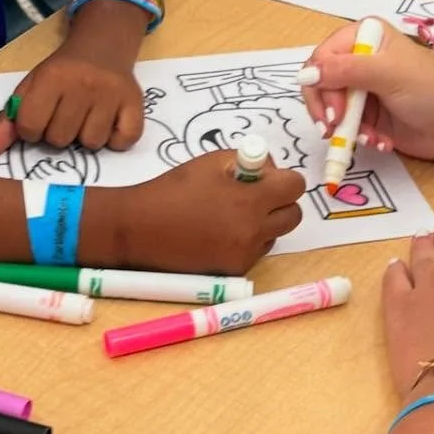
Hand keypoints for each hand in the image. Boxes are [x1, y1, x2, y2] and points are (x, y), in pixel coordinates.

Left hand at [0, 49, 143, 155]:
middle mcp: (82, 84)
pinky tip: (109, 124)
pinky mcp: (135, 103)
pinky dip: (115, 141)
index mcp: (50, 78)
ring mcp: (111, 94)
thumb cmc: (62, 72)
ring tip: (87, 118)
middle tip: (65, 116)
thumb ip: (10, 118)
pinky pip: (123, 142)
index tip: (39, 119)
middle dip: (58, 134)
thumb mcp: (31, 86)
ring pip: (91, 144)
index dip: (31, 130)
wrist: (102, 46)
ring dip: (86, 137)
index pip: (30, 127)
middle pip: (60, 139)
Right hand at [118, 152, 305, 272]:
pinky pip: (256, 251)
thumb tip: (269, 170)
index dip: (283, 179)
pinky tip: (220, 232)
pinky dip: (247, 240)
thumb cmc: (172, 190)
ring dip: (264, 222)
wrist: (138, 229)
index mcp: (249, 201)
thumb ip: (248, 162)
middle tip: (255, 195)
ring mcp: (244, 254)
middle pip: (293, 215)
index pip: (294, 187)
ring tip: (231, 213)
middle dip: (280, 202)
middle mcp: (252, 231)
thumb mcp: (211, 163)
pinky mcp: (234, 270)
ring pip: (275, 234)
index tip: (267, 178)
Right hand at [300, 20, 433, 162]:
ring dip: (346, 128)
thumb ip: (346, 71)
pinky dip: (359, 136)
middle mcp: (359, 58)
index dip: (320, 86)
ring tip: (368, 138)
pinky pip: (346, 125)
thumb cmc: (429, 91)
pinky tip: (379, 141)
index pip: (321, 58)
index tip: (333, 112)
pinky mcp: (368, 113)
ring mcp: (362, 87)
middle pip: (319, 83)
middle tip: (338, 130)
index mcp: (364, 36)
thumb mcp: (388, 74)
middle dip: (329, 110)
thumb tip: (306, 74)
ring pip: (330, 108)